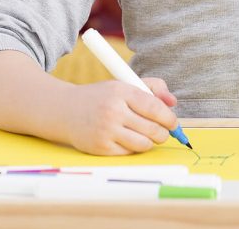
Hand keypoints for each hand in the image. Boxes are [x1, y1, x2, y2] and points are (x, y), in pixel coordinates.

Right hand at [62, 77, 179, 155]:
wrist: (66, 110)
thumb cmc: (101, 97)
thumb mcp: (123, 84)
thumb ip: (152, 88)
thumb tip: (173, 102)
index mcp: (121, 91)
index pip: (155, 107)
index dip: (169, 118)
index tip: (172, 123)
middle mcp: (113, 110)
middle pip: (153, 129)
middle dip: (162, 133)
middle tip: (160, 131)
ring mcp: (106, 130)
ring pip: (144, 144)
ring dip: (148, 142)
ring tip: (143, 135)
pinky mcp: (101, 147)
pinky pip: (130, 153)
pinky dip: (132, 148)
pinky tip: (126, 139)